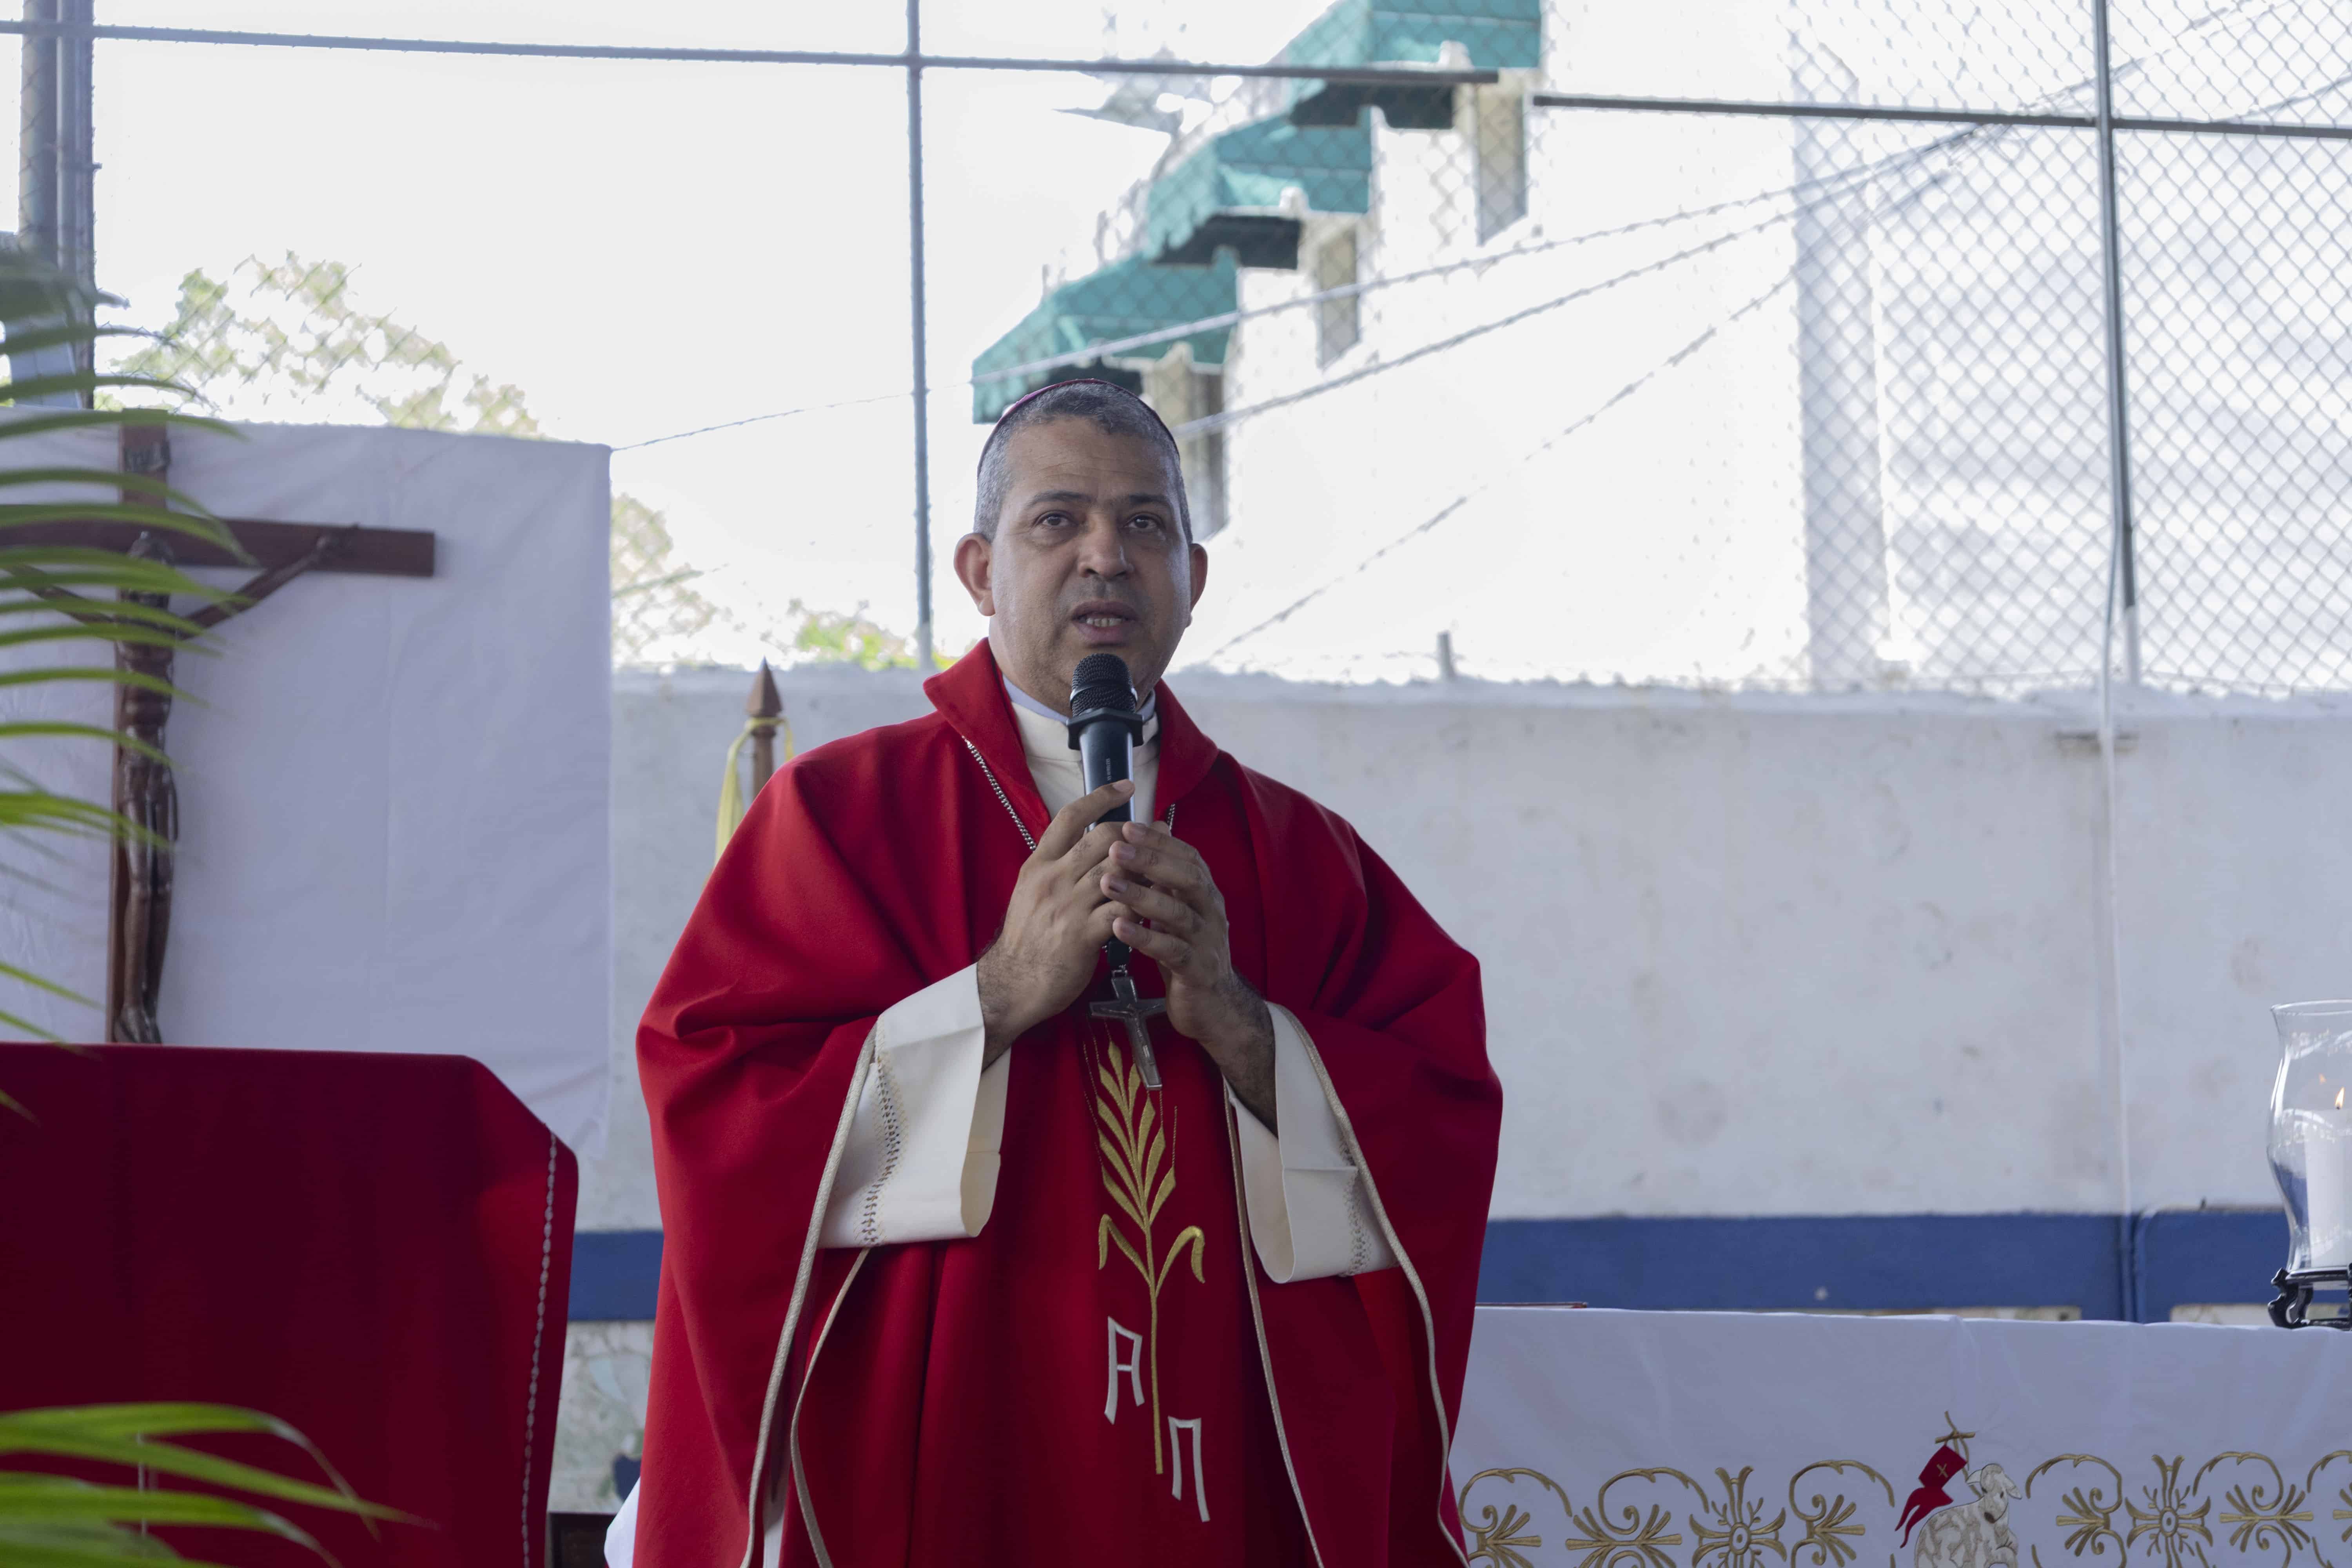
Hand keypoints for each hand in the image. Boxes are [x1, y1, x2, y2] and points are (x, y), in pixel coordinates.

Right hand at [976, 780, 1132, 1060]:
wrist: (1011, 984)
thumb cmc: (1027, 939)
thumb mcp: (1033, 893)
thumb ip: (1058, 868)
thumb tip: (1088, 846)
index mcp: (1039, 864)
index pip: (1070, 817)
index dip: (1101, 796)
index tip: (1127, 786)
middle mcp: (1052, 878)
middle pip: (1103, 838)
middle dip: (1136, 834)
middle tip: (1159, 836)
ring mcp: (1067, 906)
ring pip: (1118, 871)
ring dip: (1145, 869)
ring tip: (1164, 869)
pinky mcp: (1082, 935)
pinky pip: (1122, 910)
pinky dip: (1141, 906)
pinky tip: (1154, 907)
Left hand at [1099, 822, 1276, 1129]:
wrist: (1212, 1005)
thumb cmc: (1186, 951)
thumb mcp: (1177, 911)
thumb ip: (1165, 881)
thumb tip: (1147, 839)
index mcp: (1205, 894)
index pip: (1187, 857)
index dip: (1159, 841)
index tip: (1126, 825)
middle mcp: (1211, 912)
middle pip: (1187, 878)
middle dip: (1151, 860)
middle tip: (1115, 847)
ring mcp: (1207, 942)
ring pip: (1178, 914)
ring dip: (1142, 896)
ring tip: (1107, 883)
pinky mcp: (1197, 972)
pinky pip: (1172, 951)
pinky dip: (1146, 938)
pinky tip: (1118, 927)